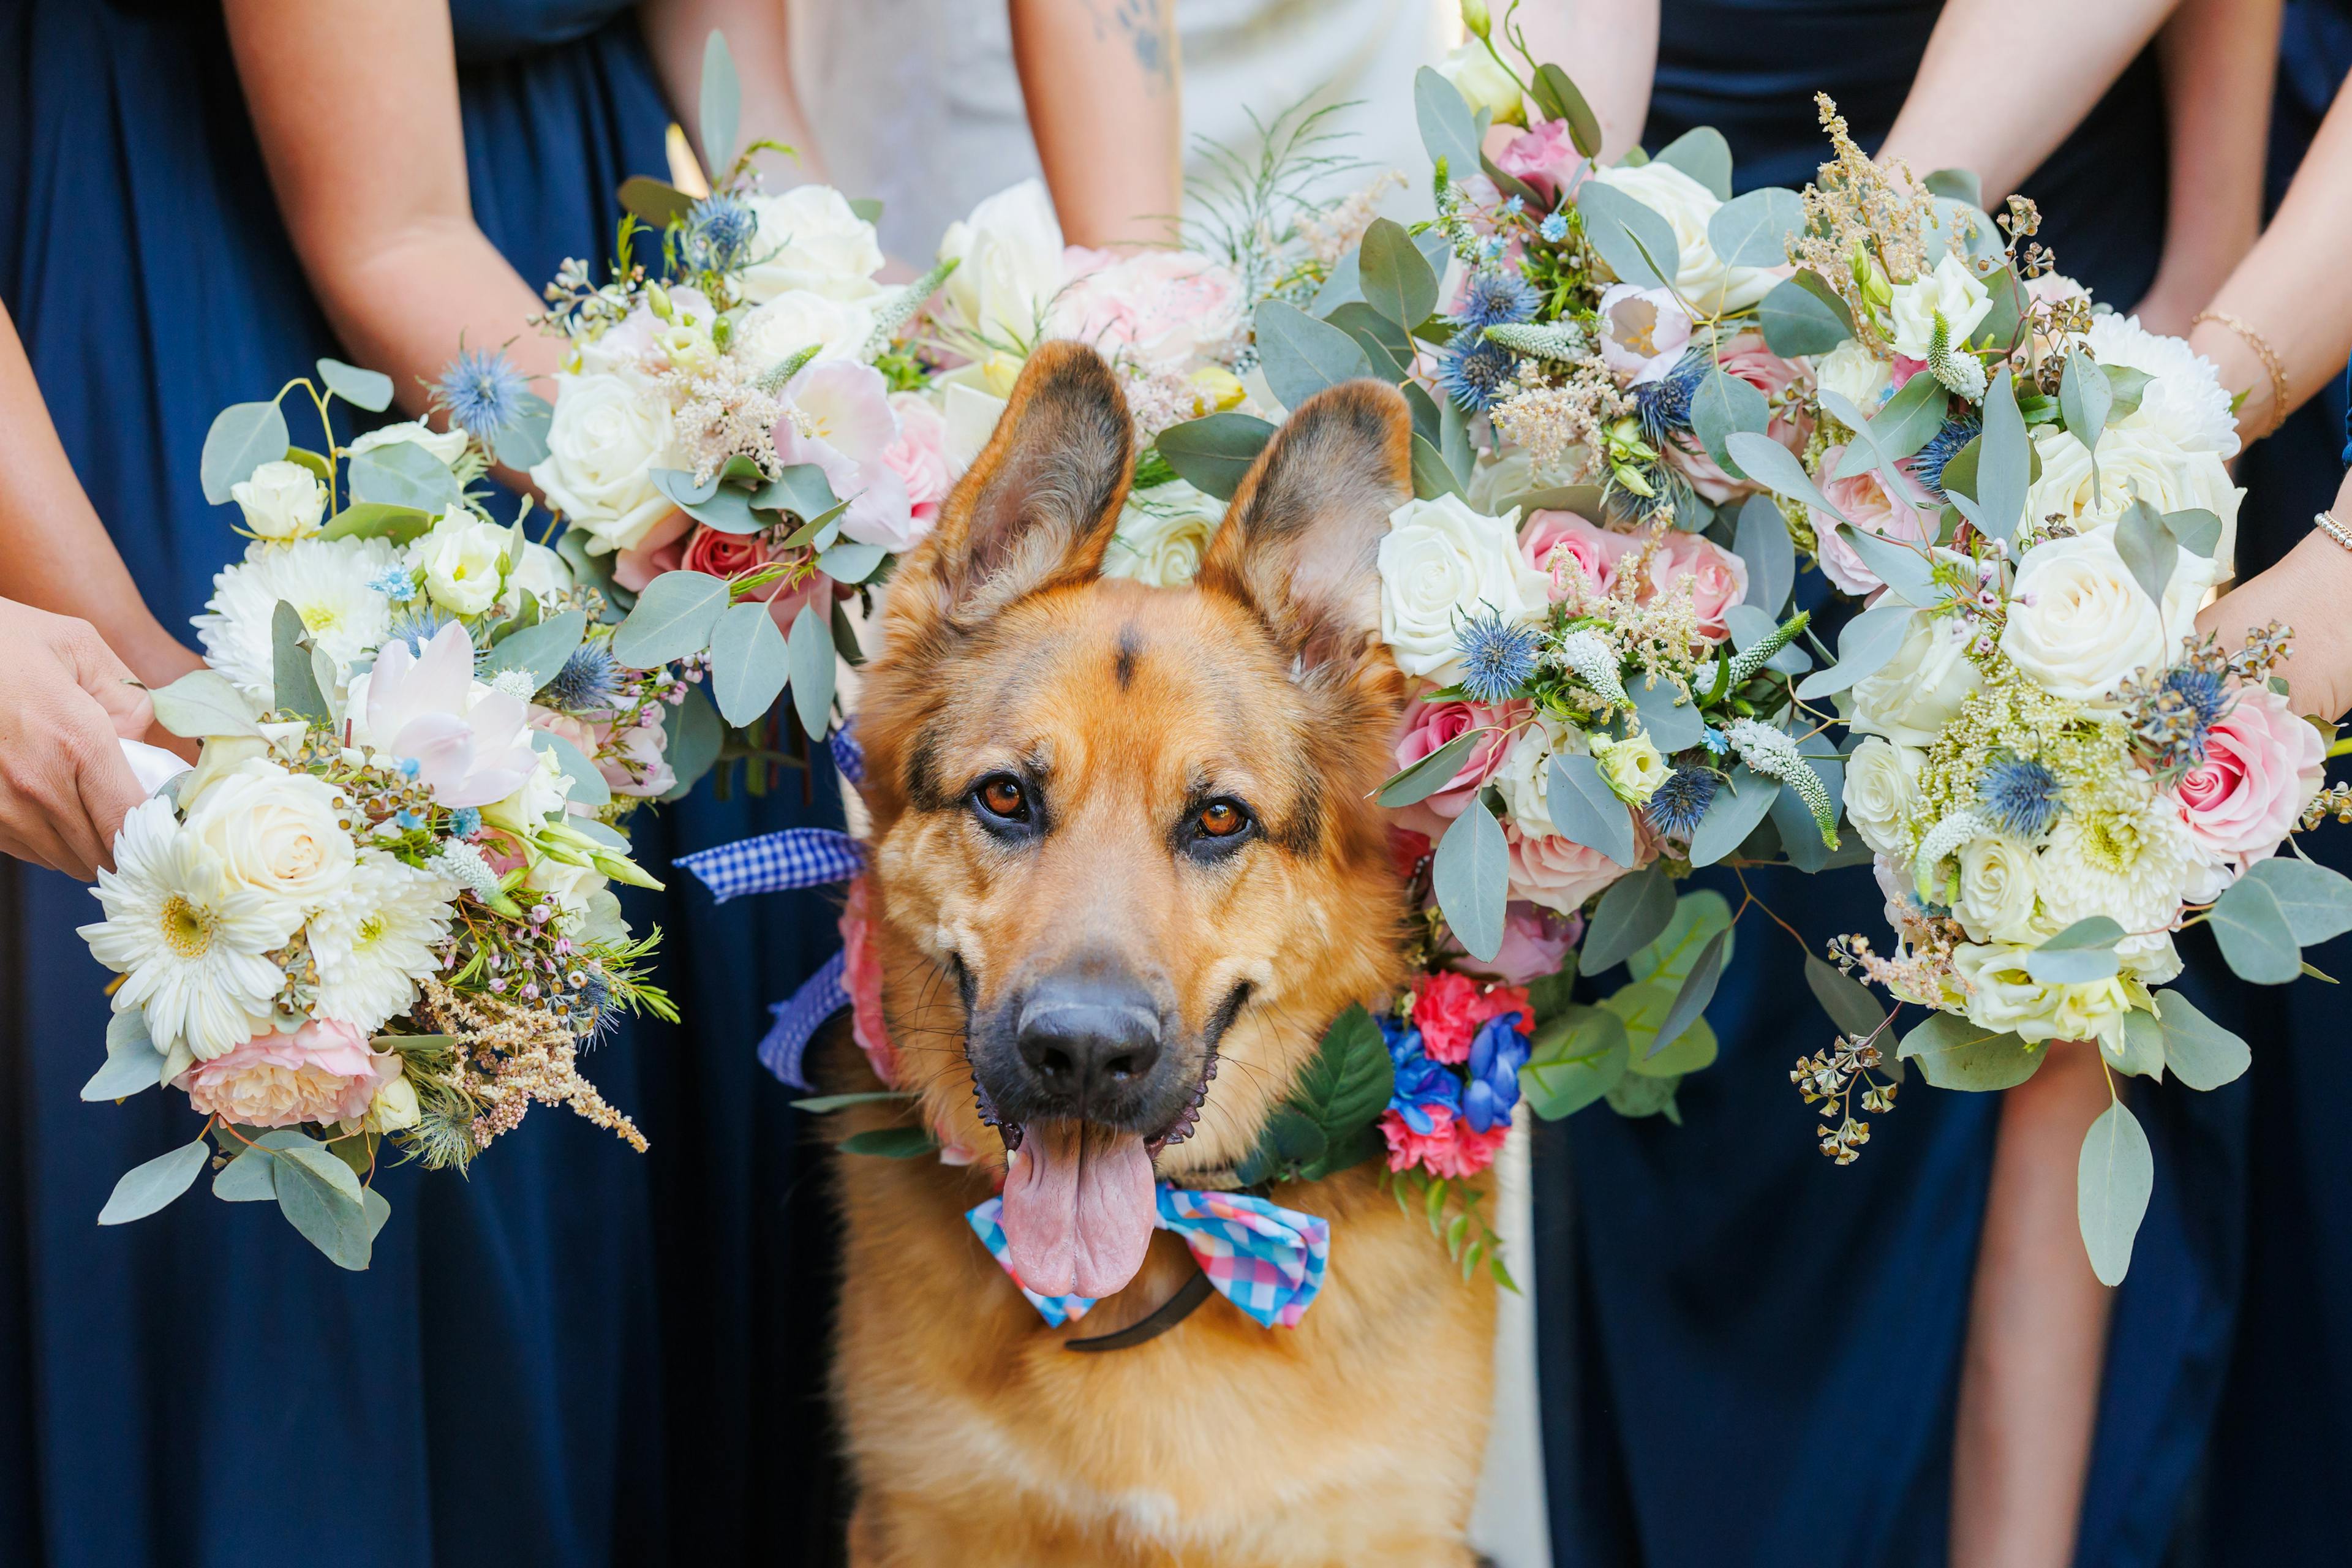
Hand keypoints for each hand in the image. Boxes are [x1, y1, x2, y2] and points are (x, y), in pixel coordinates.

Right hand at [0, 598, 158, 878]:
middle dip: (121, 840)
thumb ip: (128, 696)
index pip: (130, 821)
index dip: (152, 829)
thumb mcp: (77, 644)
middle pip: (100, 852)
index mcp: (77, 741)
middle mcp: (37, 785)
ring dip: (82, 843)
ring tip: (82, 804)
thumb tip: (144, 741)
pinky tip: (45, 803)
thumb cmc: (0, 639)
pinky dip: (45, 838)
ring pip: (63, 859)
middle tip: (125, 812)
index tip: (161, 819)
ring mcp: (0, 808)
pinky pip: (26, 850)